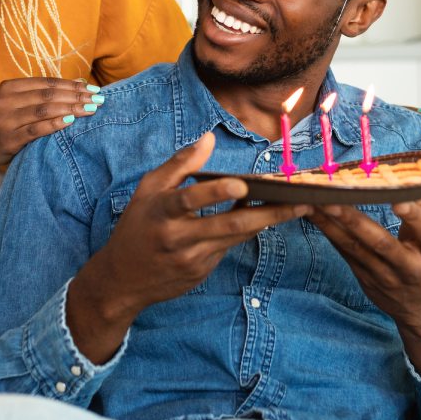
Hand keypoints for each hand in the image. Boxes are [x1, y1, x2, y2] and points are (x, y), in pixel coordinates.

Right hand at [0, 77, 101, 173]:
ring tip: (91, 109)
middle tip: (98, 99)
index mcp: (10, 86)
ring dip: (71, 109)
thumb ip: (44, 93)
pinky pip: (36, 129)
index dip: (71, 85)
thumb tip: (79, 83)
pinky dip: (55, 124)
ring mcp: (6, 120)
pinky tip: (71, 121)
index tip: (92, 88)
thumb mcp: (19, 102)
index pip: (47, 83)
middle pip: (48, 95)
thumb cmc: (7, 121)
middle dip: (76, 96)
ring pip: (44, 110)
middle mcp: (6, 100)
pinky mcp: (9, 138)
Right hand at [67, 132, 309, 363]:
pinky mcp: (201, 272)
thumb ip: (179, 164)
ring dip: (266, 221)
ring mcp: (192, 258)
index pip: (190, 200)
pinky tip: (265, 218)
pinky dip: (246, 231)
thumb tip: (209, 139)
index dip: (215, 193)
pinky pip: (228, 247)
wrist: (121, 281)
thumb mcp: (147, 190)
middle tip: (300, 203)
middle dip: (268, 213)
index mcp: (161, 212)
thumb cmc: (136, 226)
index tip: (242, 185)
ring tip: (296, 207)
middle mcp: (178, 238)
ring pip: (236, 237)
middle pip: (229, 225)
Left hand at [309, 198, 420, 380]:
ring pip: (355, 248)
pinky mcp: (364, 277)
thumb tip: (418, 172)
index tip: (398, 201)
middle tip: (334, 200)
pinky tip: (314, 215)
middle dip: (355, 221)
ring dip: (332, 225)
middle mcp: (408, 266)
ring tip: (314, 203)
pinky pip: (344, 252)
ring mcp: (383, 275)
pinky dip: (329, 232)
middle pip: (381, 243)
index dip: (413, 217)